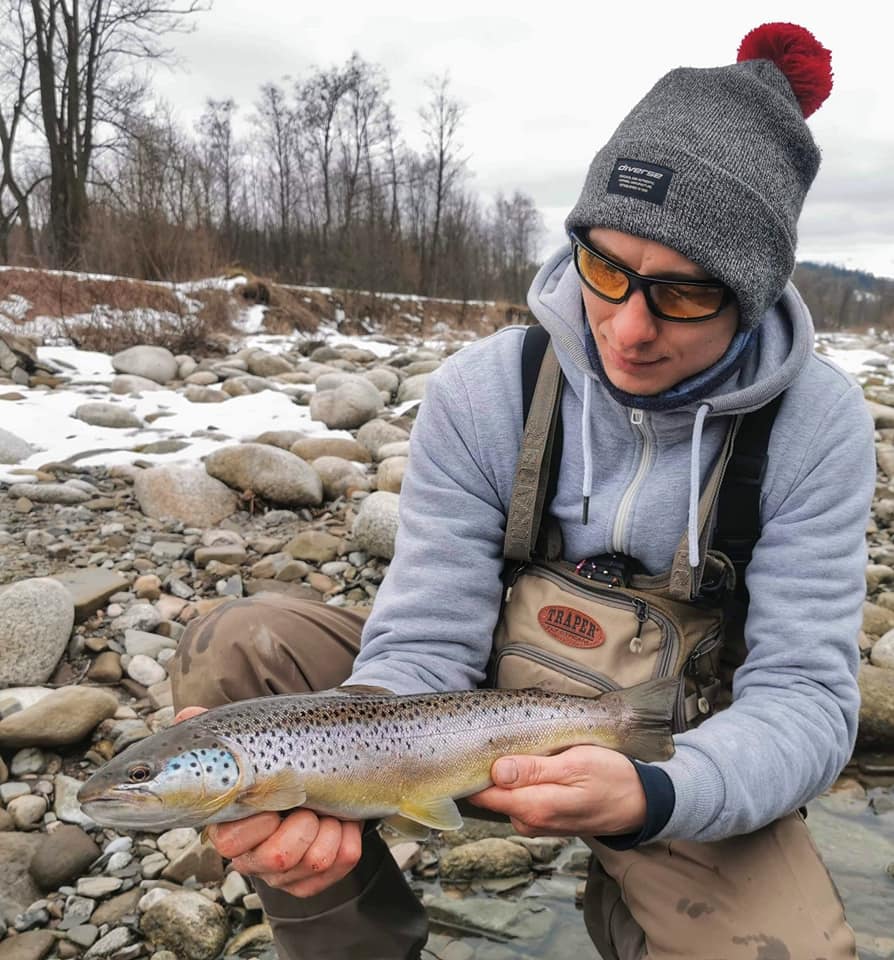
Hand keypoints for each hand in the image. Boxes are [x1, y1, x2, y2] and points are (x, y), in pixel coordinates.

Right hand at [172, 707, 362, 896]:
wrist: (320, 780)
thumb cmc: (278, 764)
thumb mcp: (251, 744)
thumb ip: (217, 733)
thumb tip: (186, 715)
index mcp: (229, 828)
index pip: (231, 841)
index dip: (258, 819)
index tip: (273, 793)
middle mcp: (254, 857)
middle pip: (276, 858)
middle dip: (302, 823)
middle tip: (307, 801)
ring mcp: (286, 872)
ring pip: (315, 859)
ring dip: (330, 824)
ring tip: (326, 808)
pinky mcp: (318, 877)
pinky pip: (343, 860)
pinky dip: (349, 834)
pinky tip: (342, 820)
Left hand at [467, 745, 646, 837]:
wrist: (641, 803)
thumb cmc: (611, 778)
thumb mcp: (575, 764)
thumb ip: (534, 770)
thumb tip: (496, 771)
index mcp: (534, 808)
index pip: (483, 793)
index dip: (474, 769)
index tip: (477, 744)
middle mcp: (530, 822)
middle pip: (492, 793)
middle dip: (493, 766)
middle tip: (506, 737)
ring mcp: (536, 823)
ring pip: (506, 795)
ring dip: (510, 772)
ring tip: (528, 748)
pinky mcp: (544, 819)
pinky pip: (520, 799)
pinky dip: (522, 781)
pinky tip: (537, 764)